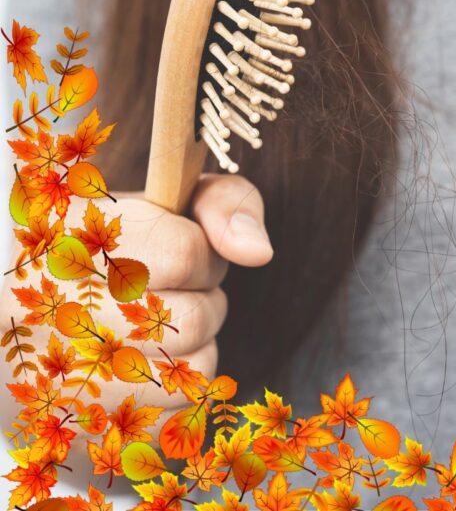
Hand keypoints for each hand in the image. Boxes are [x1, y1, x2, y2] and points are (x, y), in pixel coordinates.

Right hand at [0, 174, 272, 427]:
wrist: (28, 306)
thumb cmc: (118, 249)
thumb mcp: (166, 201)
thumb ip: (224, 203)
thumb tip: (259, 253)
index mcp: (71, 240)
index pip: (186, 252)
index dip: (199, 255)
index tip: (174, 254)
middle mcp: (57, 310)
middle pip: (196, 317)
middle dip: (200, 302)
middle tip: (162, 294)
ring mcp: (64, 373)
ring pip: (195, 368)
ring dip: (192, 347)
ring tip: (151, 329)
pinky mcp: (80, 422)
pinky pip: (177, 414)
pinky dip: (175, 390)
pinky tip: (140, 366)